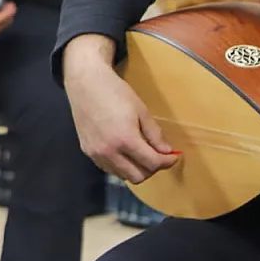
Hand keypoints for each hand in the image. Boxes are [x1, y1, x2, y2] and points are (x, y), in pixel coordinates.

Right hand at [63, 36, 180, 183]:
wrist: (86, 83)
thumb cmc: (115, 92)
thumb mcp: (141, 110)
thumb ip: (154, 134)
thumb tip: (166, 152)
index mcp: (125, 139)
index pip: (152, 163)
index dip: (167, 162)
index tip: (173, 156)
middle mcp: (109, 152)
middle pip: (138, 177)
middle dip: (152, 169)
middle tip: (158, 156)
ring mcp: (96, 153)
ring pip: (122, 176)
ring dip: (136, 169)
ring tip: (141, 154)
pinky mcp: (87, 151)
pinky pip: (108, 169)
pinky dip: (121, 166)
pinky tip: (124, 153)